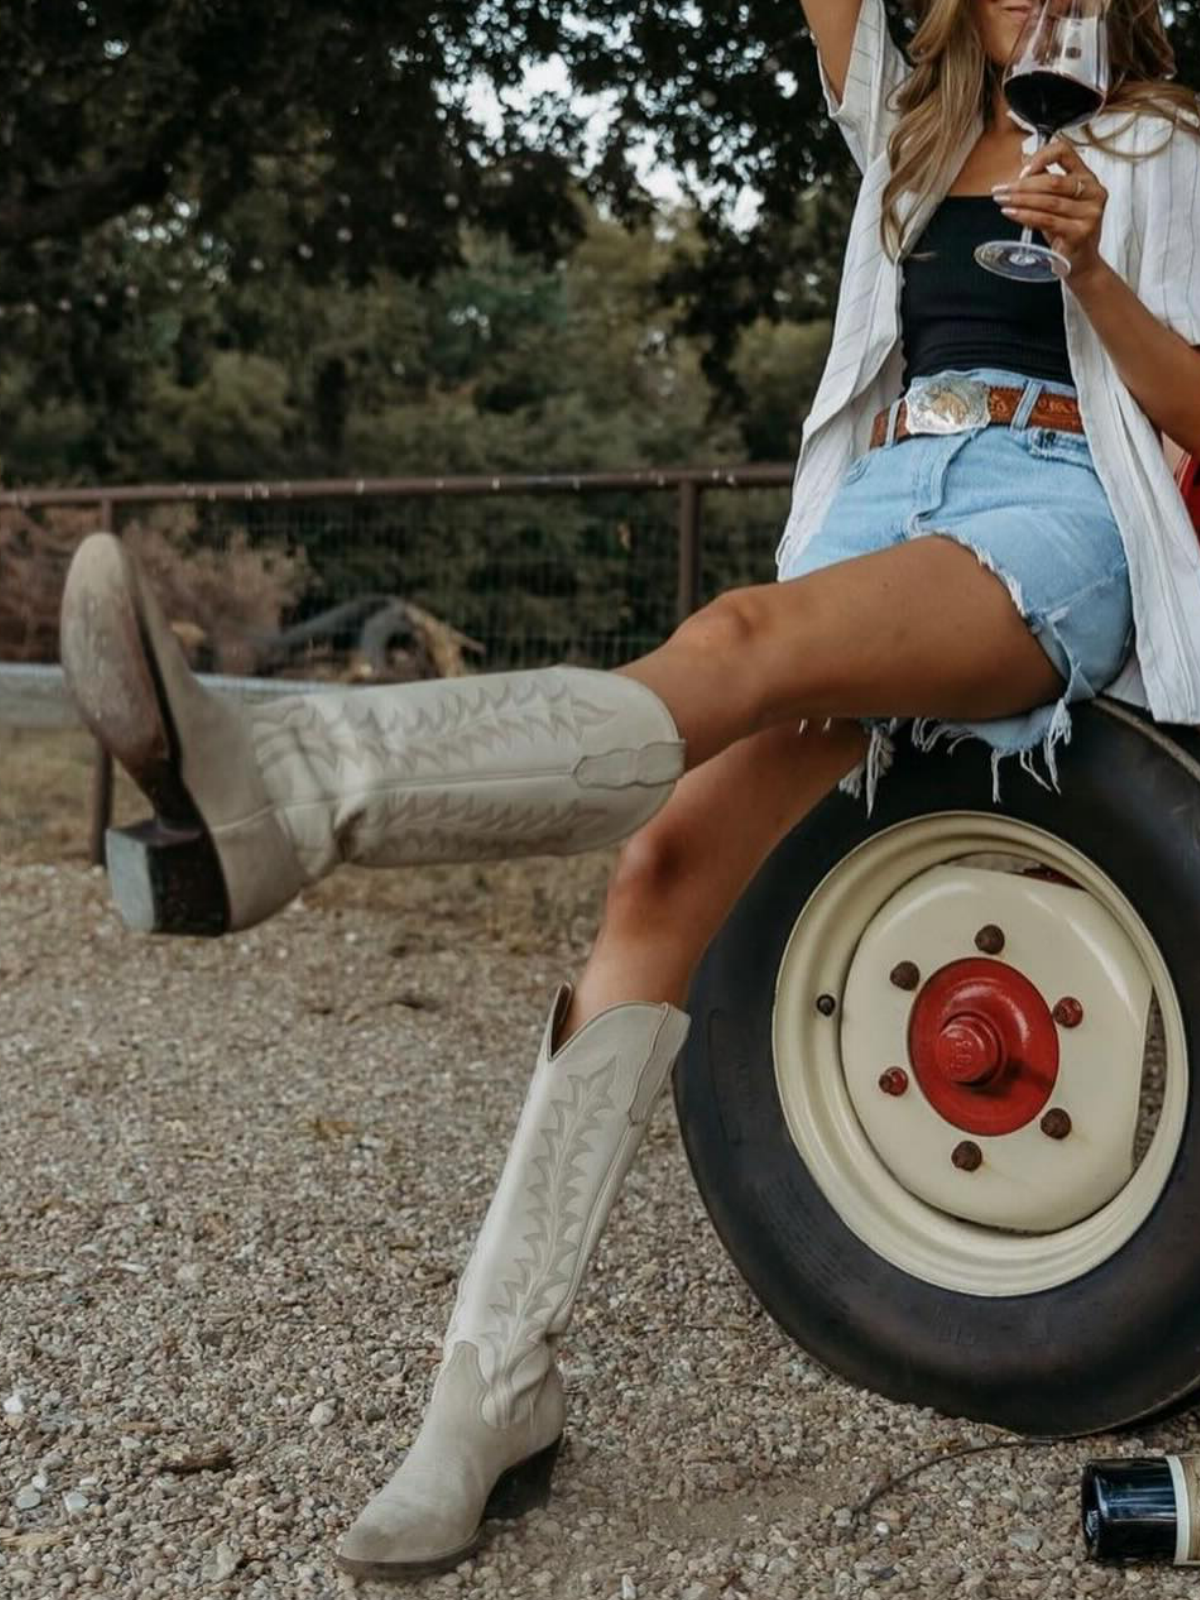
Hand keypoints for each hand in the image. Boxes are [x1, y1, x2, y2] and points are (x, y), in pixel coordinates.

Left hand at [991, 135, 1107, 284]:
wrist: (1080, 263)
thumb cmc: (1066, 231)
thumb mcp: (1056, 203)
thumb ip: (1044, 181)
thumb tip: (1023, 160)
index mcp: (1087, 178)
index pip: (1065, 152)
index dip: (1041, 157)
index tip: (1021, 171)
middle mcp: (1093, 191)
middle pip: (1053, 181)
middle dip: (1021, 185)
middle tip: (1000, 190)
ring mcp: (1090, 212)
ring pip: (1048, 201)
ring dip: (1020, 200)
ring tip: (1002, 200)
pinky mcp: (1081, 231)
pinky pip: (1047, 220)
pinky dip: (1026, 216)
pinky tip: (1011, 213)